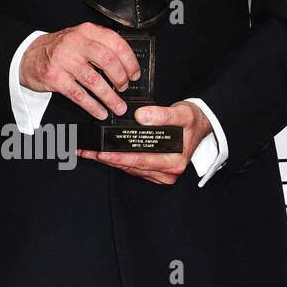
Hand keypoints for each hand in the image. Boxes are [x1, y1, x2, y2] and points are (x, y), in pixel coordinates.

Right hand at [19, 22, 139, 119]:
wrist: (28, 56)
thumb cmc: (59, 49)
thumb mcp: (79, 39)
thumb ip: (100, 45)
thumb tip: (127, 65)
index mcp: (86, 31)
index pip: (115, 43)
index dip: (129, 61)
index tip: (134, 74)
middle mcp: (75, 43)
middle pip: (107, 61)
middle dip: (121, 79)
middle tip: (124, 89)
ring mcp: (63, 60)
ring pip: (94, 81)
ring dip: (110, 97)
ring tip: (118, 107)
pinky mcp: (55, 78)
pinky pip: (79, 95)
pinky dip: (93, 106)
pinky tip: (100, 112)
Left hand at [77, 102, 213, 185]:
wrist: (199, 125)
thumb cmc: (191, 121)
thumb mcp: (182, 114)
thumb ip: (163, 115)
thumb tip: (141, 117)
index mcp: (174, 162)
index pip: (141, 161)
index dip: (120, 158)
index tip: (102, 153)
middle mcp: (166, 171)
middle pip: (131, 167)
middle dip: (107, 159)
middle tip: (87, 152)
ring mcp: (159, 172)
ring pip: (128, 168)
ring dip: (108, 160)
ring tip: (89, 152)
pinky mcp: (152, 169)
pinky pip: (131, 166)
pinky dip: (116, 159)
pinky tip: (102, 152)